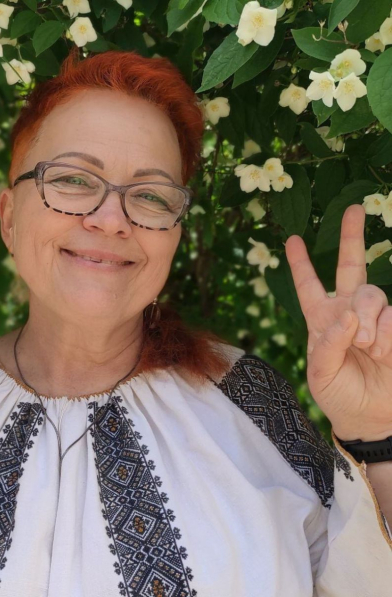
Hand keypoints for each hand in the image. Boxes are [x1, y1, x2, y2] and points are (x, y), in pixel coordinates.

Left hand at [285, 204, 391, 441]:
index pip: (309, 286)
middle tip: (353, 209)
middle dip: (351, 236)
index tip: (292, 239)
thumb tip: (348, 315)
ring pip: (372, 294)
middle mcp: (348, 311)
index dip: (301, 264)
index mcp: (321, 319)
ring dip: (367, 320)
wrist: (369, 417)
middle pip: (351, 266)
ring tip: (366, 348)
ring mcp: (376, 318)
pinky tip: (381, 352)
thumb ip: (329, 342)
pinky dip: (385, 335)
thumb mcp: (320, 372)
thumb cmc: (338, 393)